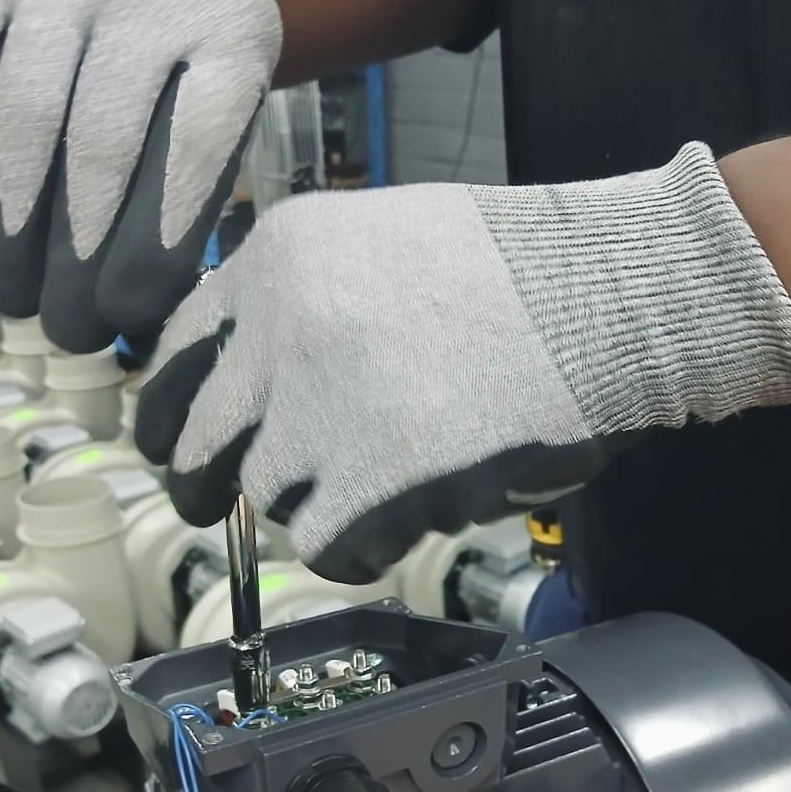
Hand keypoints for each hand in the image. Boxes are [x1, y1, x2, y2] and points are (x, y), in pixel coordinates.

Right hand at [0, 0, 280, 350]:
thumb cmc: (187, 80)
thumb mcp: (220, 127)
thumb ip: (190, 201)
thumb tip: (133, 316)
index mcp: (236, 30)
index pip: (196, 146)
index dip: (157, 238)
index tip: (127, 313)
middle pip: (105, 139)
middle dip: (77, 252)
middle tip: (66, 327)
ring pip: (27, 112)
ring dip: (11, 220)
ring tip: (12, 292)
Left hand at [136, 144, 790, 581]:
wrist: (619, 297)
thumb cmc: (524, 274)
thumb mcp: (382, 243)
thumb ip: (299, 300)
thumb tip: (246, 386)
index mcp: (277, 258)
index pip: (170, 355)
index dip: (173, 414)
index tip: (184, 444)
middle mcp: (279, 330)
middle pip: (200, 442)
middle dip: (208, 484)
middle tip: (222, 506)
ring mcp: (322, 409)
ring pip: (270, 499)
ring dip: (316, 504)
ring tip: (385, 482)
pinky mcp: (373, 483)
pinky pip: (329, 548)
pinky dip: (362, 545)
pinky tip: (409, 515)